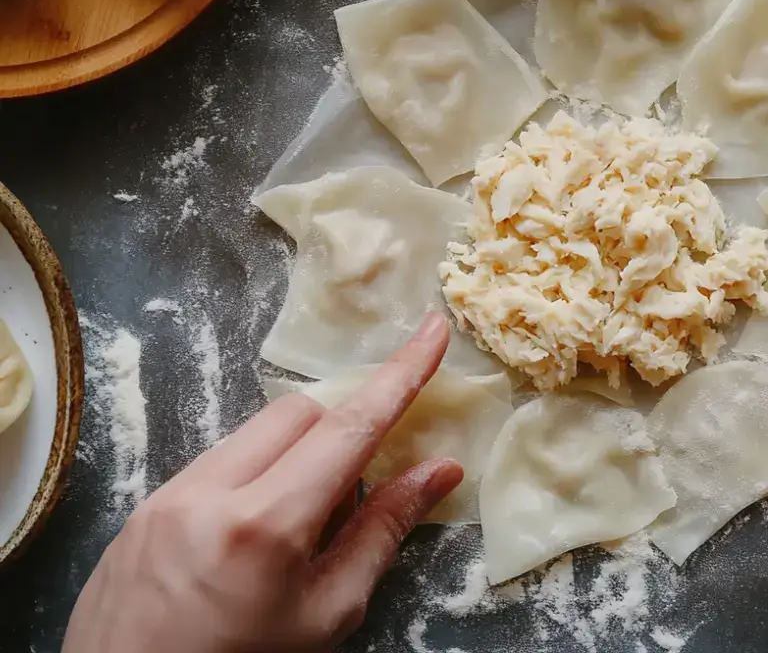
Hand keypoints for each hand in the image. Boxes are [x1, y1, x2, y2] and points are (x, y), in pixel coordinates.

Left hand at [63, 313, 462, 652]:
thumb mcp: (327, 615)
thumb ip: (383, 533)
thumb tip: (439, 472)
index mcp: (264, 525)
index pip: (349, 428)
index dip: (400, 376)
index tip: (431, 333)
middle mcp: (209, 491)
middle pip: (301, 412)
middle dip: (343, 431)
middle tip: (356, 491)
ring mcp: (169, 493)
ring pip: (257, 431)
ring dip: (297, 454)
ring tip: (297, 527)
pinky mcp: (147, 504)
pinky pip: (219, 458)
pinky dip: (255, 474)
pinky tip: (252, 535)